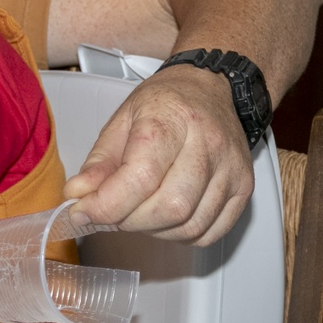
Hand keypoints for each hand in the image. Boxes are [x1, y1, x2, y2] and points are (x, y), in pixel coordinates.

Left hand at [62, 65, 254, 245]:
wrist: (210, 88)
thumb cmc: (165, 103)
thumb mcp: (121, 121)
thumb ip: (99, 163)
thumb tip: (77, 196)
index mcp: (172, 119)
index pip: (140, 177)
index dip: (107, 204)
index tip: (83, 212)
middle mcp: (208, 144)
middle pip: (169, 207)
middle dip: (128, 220)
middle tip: (111, 211)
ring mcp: (231, 168)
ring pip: (189, 225)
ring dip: (153, 230)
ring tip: (137, 210)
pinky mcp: (244, 188)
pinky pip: (209, 233)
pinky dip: (180, 234)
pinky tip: (165, 216)